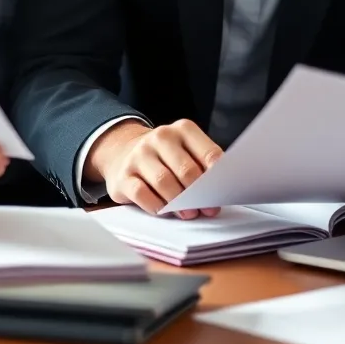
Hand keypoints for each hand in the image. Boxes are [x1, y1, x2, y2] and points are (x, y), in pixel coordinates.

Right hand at [85, 119, 223, 219]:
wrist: (123, 151)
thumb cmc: (165, 157)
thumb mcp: (186, 150)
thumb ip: (203, 165)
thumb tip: (221, 190)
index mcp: (183, 129)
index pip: (208, 153)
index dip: (217, 179)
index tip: (220, 194)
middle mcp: (160, 137)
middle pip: (186, 170)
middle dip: (198, 194)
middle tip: (206, 209)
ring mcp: (139, 154)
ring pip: (164, 182)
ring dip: (179, 203)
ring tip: (188, 214)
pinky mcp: (124, 174)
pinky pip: (142, 194)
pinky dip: (156, 206)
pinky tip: (163, 210)